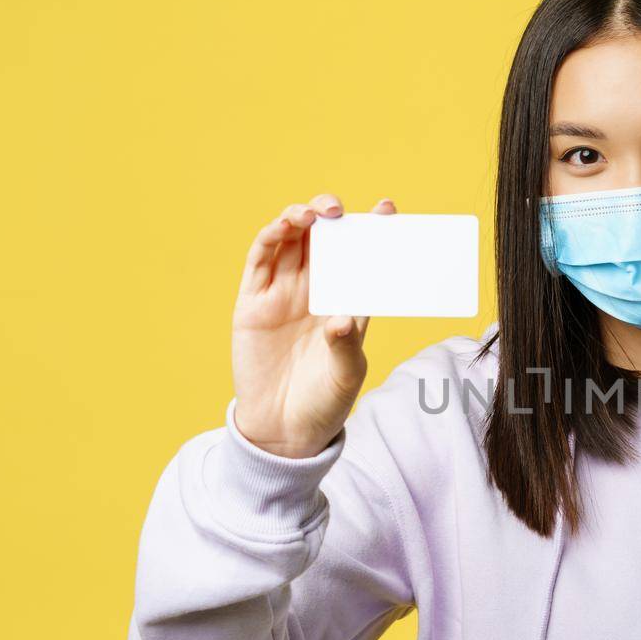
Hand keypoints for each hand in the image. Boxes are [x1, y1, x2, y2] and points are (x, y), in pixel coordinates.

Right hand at [230, 193, 398, 457]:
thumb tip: (343, 319)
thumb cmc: (323, 402)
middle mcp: (317, 292)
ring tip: (310, 215)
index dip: (374, 231)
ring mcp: (283, 294)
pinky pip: (260, 262)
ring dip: (298, 220)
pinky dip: (269, 238)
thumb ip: (346, 345)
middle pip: (323, 241)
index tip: (387, 208)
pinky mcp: (253, 303)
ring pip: (290, 242)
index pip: (363, 258)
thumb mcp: (344, 375)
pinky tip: (281, 227)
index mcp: (348, 303)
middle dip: (330, 217)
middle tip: (338, 210)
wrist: (283, 430)